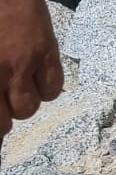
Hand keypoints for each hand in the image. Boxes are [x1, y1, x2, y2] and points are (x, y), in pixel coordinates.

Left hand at [0, 0, 62, 136]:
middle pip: (7, 121)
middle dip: (6, 113)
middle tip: (4, 96)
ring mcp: (22, 65)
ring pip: (29, 108)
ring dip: (25, 100)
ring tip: (20, 83)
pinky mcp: (45, 54)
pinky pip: (53, 90)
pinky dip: (46, 88)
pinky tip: (37, 74)